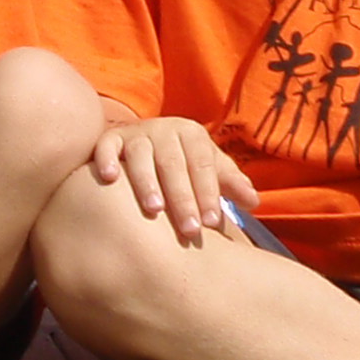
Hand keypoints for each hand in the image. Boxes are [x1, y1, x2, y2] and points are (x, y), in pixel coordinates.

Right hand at [88, 115, 259, 241]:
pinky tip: (109, 178)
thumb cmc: (185, 162)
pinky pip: (106, 146)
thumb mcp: (210, 167)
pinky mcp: (111, 138)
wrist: (149, 140)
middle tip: (189, 230)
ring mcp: (136, 133)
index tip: (212, 222)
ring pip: (140, 156)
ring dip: (147, 183)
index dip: (208, 192)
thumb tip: (254, 201)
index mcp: (192, 134)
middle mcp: (164, 129)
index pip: (202, 164)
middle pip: (173, 163)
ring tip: (154, 210)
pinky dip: (106, 159)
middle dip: (182, 197)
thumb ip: (230, 182)